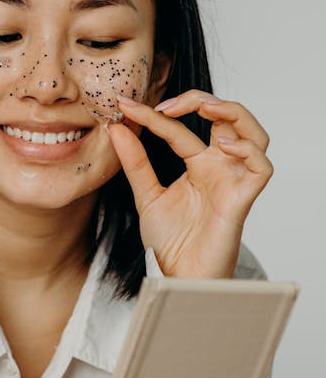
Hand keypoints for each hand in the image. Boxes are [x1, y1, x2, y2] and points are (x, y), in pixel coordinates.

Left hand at [108, 90, 272, 278]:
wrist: (176, 277)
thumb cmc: (170, 241)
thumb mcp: (145, 194)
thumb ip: (135, 162)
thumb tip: (116, 127)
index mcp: (198, 164)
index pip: (181, 127)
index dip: (153, 114)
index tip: (124, 105)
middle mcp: (219, 167)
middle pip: (229, 117)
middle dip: (203, 100)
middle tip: (169, 105)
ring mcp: (232, 181)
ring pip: (255, 134)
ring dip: (233, 114)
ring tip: (205, 110)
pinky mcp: (242, 199)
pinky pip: (261, 167)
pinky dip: (248, 150)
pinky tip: (223, 145)